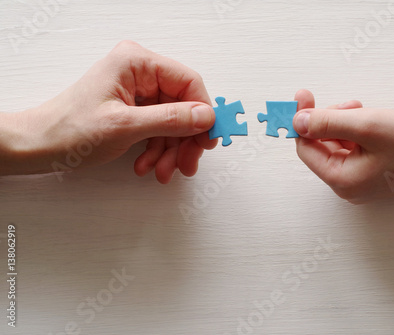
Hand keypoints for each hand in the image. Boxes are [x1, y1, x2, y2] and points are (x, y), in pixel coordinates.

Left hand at [0, 41, 216, 183]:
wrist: (40, 146)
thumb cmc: (68, 130)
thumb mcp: (125, 126)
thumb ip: (170, 119)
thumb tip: (205, 116)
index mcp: (135, 62)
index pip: (188, 82)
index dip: (203, 113)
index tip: (209, 139)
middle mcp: (139, 72)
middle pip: (183, 105)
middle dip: (186, 139)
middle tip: (187, 163)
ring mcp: (137, 91)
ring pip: (174, 121)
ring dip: (172, 150)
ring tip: (162, 170)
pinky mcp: (135, 108)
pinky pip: (160, 128)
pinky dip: (158, 149)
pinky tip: (149, 164)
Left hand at [293, 89, 393, 203]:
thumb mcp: (366, 125)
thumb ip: (327, 122)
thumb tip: (297, 121)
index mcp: (341, 180)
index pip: (306, 149)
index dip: (303, 121)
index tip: (303, 96)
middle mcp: (346, 186)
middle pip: (320, 146)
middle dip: (330, 120)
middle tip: (351, 105)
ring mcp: (358, 181)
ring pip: (336, 144)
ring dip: (344, 123)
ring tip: (365, 112)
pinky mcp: (369, 174)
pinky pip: (350, 149)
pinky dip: (355, 131)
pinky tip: (370, 121)